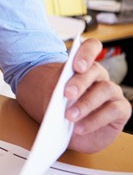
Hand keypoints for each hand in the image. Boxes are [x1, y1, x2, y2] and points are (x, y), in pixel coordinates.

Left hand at [64, 37, 131, 152]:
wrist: (65, 126)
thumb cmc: (59, 105)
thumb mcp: (52, 96)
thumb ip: (55, 91)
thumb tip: (56, 96)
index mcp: (83, 64)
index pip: (91, 47)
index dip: (86, 53)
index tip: (76, 66)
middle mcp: (100, 75)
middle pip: (95, 70)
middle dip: (80, 82)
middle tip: (66, 94)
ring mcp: (112, 91)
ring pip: (105, 90)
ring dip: (86, 104)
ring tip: (69, 116)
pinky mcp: (121, 109)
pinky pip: (113, 111)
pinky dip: (95, 120)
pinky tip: (80, 127)